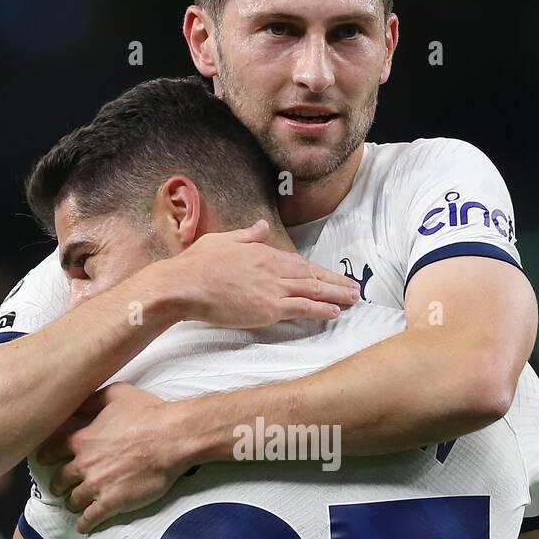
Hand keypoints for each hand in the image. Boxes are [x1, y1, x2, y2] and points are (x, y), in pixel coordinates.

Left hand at [39, 383, 184, 530]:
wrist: (172, 439)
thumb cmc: (149, 413)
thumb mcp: (117, 394)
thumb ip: (92, 400)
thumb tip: (78, 404)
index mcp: (82, 439)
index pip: (52, 450)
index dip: (46, 457)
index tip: (44, 461)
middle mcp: (84, 464)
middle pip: (60, 479)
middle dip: (58, 485)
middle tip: (59, 488)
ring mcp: (97, 485)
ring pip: (73, 500)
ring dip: (72, 503)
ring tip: (75, 506)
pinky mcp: (112, 502)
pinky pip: (90, 518)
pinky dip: (84, 524)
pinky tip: (83, 527)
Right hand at [161, 218, 358, 326]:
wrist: (184, 284)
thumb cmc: (197, 264)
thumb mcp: (224, 240)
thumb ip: (247, 235)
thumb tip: (261, 226)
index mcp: (263, 252)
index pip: (299, 262)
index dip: (319, 270)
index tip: (333, 275)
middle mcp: (273, 269)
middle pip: (311, 276)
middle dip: (335, 282)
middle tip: (355, 288)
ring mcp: (272, 289)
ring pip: (312, 291)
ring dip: (336, 295)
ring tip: (353, 300)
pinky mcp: (268, 309)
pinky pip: (302, 309)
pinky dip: (320, 310)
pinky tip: (335, 312)